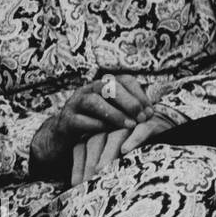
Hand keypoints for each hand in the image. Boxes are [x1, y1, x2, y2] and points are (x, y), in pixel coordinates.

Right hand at [30, 74, 154, 180]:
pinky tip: (108, 133)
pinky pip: (80, 120)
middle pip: (109, 87)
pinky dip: (96, 126)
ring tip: (129, 126)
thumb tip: (152, 114)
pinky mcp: (66, 121)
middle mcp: (88, 90)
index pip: (124, 80)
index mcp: (102, 86)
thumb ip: (129, 111)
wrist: (64, 136)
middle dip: (128, 102)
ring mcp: (74, 104)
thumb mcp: (113, 114)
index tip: (151, 112)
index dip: (139, 94)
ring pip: (94, 101)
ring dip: (114, 113)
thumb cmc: (96, 125)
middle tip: (142, 118)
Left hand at [71, 114, 175, 184]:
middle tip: (87, 182)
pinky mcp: (150, 124)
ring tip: (101, 170)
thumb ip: (106, 171)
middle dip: (90, 163)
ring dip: (107, 153)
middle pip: (95, 142)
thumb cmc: (141, 152)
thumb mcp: (121, 162)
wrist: (169, 130)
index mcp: (100, 135)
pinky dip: (133, 139)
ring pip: (114, 136)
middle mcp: (112, 128)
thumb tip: (87, 191)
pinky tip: (126, 150)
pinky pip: (140, 130)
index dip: (78, 165)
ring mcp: (131, 125)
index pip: (82, 147)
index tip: (76, 184)